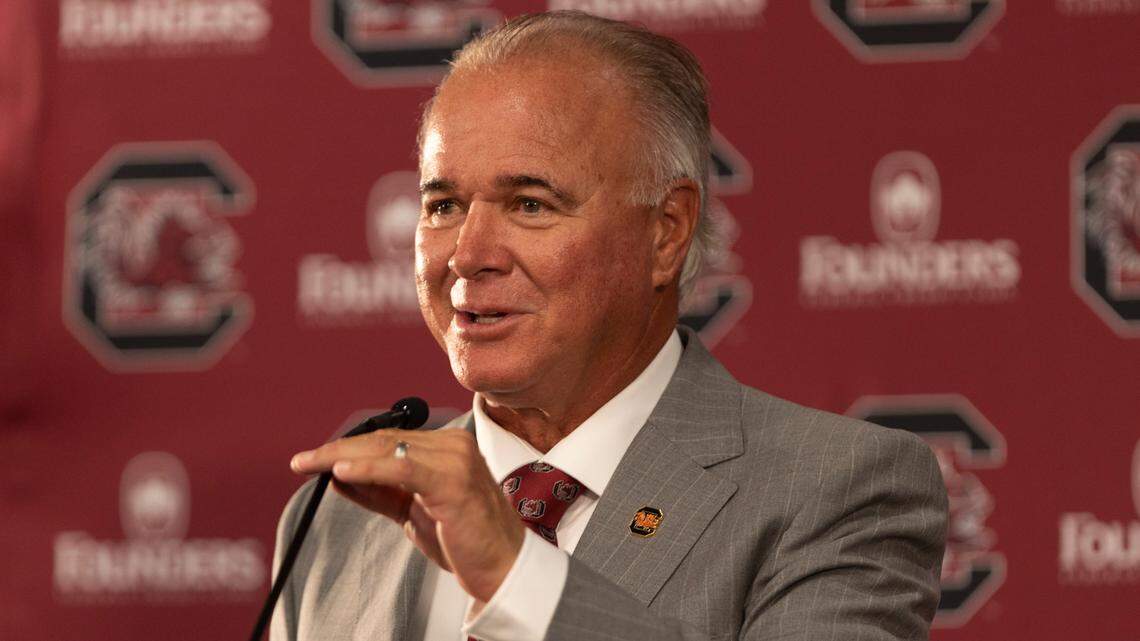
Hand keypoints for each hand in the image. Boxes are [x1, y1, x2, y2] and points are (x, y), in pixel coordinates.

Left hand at [290, 428, 525, 601]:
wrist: (503, 568)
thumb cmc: (464, 540)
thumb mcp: (413, 510)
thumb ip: (380, 491)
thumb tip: (338, 475)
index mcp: (448, 446)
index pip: (387, 440)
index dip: (347, 447)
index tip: (314, 458)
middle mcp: (454, 445)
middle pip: (383, 441)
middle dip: (337, 450)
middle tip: (302, 461)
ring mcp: (456, 460)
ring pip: (387, 451)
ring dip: (342, 457)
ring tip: (311, 464)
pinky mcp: (453, 482)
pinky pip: (401, 469)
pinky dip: (368, 469)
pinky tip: (341, 472)